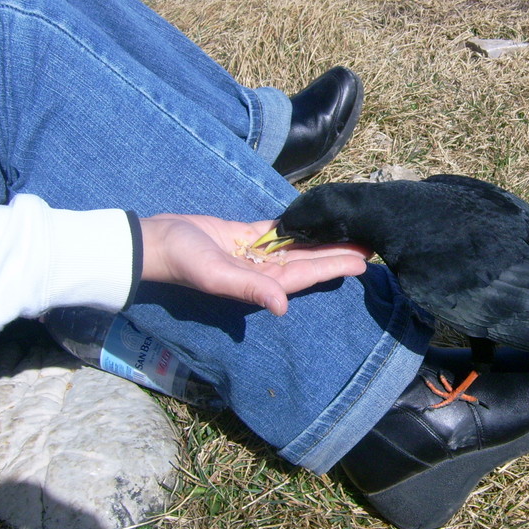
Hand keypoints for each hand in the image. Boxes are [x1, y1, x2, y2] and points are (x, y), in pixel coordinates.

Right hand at [139, 214, 369, 316]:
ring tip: (352, 232)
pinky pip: (280, 232)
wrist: (158, 241)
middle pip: (309, 260)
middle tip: (370, 244)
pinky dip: (300, 227)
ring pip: (299, 246)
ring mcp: (257, 253)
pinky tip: (321, 221)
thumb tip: (282, 307)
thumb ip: (250, 289)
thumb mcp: (217, 275)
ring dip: (324, 240)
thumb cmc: (185, 261)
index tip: (362, 262)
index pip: (306, 274)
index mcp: (262, 282)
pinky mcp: (247, 235)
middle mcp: (264, 271)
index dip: (334, 268)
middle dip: (338, 254)